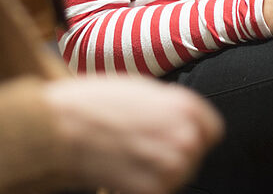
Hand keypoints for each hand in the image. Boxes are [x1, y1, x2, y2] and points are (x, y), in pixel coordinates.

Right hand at [42, 76, 222, 193]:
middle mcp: (186, 137)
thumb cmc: (95, 102)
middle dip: (171, 154)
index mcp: (187, 107)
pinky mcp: (153, 192)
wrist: (62, 126)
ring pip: (176, 177)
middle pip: (193, 156)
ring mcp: (171, 167)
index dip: (193, 135)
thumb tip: (180, 122)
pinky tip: (121, 171)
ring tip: (128, 156)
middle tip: (141, 147)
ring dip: (158, 173)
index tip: (175, 138)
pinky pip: (157, 192)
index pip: (211, 132)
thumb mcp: (143, 90)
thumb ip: (170, 107)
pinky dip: (140, 187)